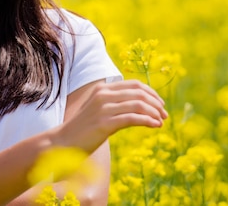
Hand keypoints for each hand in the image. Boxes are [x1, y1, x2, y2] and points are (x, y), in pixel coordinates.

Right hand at [53, 80, 167, 153]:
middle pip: (139, 93)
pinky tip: (155, 126)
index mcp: (103, 88)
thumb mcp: (98, 109)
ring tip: (161, 121)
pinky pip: (133, 119)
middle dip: (156, 103)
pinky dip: (148, 121)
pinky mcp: (105, 123)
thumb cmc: (83, 128)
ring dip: (154, 113)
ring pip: (138, 105)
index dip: (151, 93)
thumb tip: (138, 104)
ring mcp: (103, 108)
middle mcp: (103, 94)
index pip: (134, 84)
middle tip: (164, 114)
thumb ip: (114, 103)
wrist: (63, 142)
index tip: (160, 104)